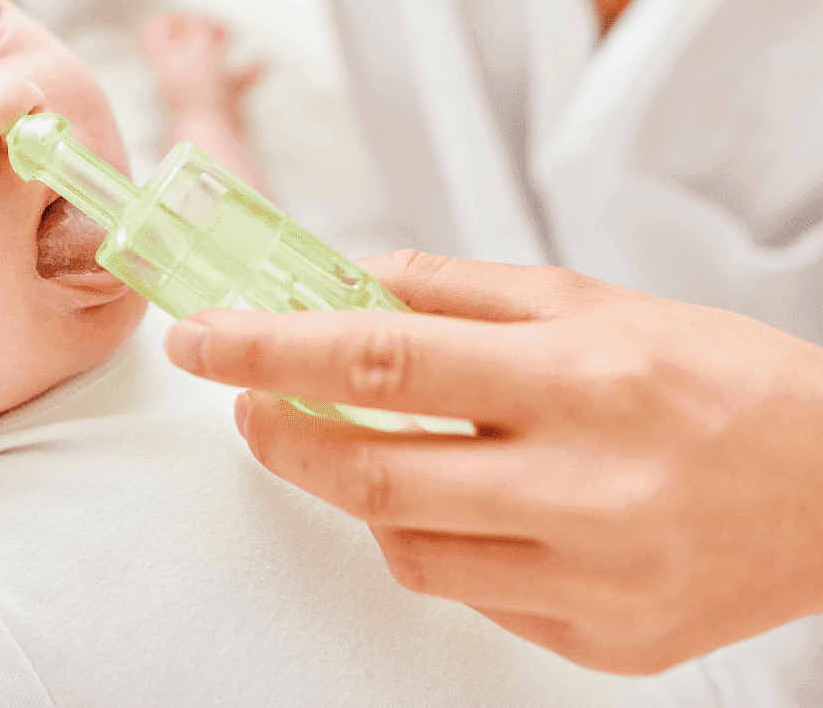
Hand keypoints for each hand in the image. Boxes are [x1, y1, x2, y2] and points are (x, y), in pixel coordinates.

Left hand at [164, 249, 822, 673]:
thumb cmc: (721, 379)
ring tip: (368, 446)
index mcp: (581, 376)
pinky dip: (435, 543)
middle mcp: (584, 483)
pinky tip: (459, 504)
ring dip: (356, 491)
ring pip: (406, 545)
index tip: (202, 339)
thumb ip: (459, 291)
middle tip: (246, 400)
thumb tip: (348, 283)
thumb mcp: (595, 301)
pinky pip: (470, 595)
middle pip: (370, 469)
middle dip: (277, 433)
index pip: (381, 357)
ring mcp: (594, 574)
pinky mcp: (604, 640)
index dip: (271, 347)